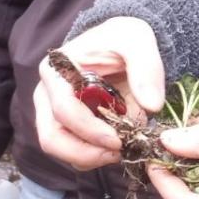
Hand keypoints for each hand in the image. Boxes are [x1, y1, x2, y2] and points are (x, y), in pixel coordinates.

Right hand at [33, 19, 165, 170]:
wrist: (121, 47)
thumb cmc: (123, 41)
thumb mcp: (138, 42)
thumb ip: (146, 69)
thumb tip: (152, 105)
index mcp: (56, 71)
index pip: (64, 110)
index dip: (90, 131)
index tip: (118, 141)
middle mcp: (46, 95)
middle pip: (52, 138)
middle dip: (86, 154)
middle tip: (118, 153)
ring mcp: (51, 113)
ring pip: (60, 150)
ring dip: (91, 158)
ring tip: (121, 149)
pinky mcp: (64, 128)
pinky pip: (73, 153)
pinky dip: (95, 156)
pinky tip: (117, 146)